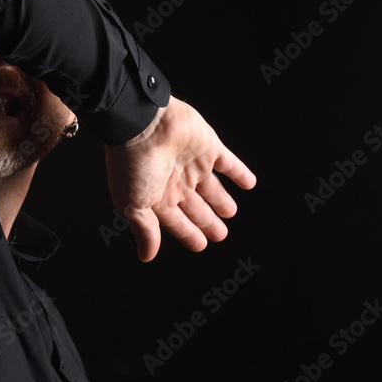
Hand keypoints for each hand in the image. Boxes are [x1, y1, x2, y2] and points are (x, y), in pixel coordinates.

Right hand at [104, 96, 256, 261]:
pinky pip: (228, 162)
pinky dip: (239, 173)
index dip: (188, 233)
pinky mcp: (209, 147)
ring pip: (211, 188)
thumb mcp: (134, 205)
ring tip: (231, 213)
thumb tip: (146, 256)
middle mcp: (174, 181)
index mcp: (155, 197)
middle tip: (220, 235)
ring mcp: (192, 163)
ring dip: (221, 200)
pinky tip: (249, 183)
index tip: (200, 245)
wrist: (143, 125)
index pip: (176, 221)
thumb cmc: (132, 165)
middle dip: (206, 221)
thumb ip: (144, 230)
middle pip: (195, 206)